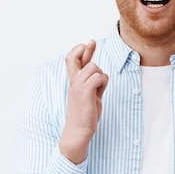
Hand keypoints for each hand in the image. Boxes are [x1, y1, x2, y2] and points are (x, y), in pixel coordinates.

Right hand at [59, 40, 108, 163]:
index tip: (89, 42)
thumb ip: (93, 81)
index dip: (80, 48)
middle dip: (88, 49)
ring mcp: (77, 85)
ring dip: (101, 76)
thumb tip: (100, 72)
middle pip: (76, 56)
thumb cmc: (86, 114)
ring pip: (94, 67)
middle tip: (92, 43)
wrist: (79, 131)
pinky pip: (99, 77)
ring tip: (98, 90)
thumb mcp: (90, 93)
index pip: (72, 58)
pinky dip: (103, 83)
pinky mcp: (84, 91)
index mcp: (73, 80)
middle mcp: (73, 80)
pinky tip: (99, 93)